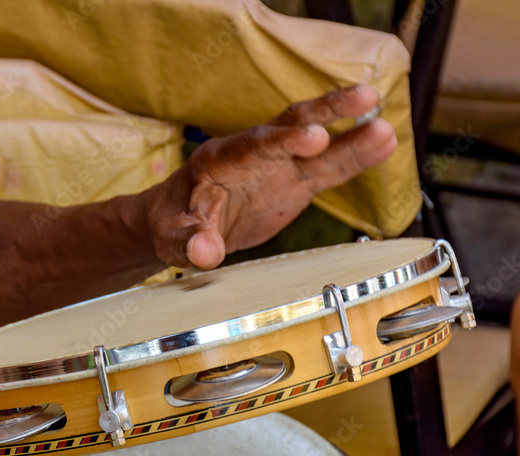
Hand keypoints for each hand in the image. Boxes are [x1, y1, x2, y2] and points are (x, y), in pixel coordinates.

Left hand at [146, 84, 397, 268]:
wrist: (179, 223)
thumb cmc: (171, 224)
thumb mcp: (170, 237)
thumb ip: (188, 241)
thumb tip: (204, 253)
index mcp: (221, 161)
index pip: (255, 146)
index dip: (285, 141)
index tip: (316, 137)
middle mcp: (254, 154)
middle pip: (291, 126)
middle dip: (327, 112)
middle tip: (364, 99)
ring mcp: (277, 166)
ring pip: (318, 144)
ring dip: (351, 135)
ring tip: (387, 126)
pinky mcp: (293, 183)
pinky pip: (327, 168)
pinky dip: (354, 158)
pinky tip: (385, 144)